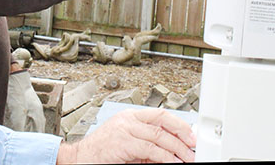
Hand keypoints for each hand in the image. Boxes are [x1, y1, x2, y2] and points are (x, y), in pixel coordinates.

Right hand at [56, 108, 195, 163]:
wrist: (80, 159)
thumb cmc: (103, 154)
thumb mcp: (130, 146)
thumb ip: (149, 146)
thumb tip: (172, 152)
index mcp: (130, 116)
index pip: (160, 115)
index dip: (179, 125)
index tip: (192, 137)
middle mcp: (128, 119)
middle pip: (162, 121)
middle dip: (182, 134)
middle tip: (194, 148)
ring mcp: (124, 129)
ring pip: (159, 135)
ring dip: (177, 149)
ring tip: (188, 159)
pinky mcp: (122, 142)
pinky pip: (150, 149)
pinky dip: (165, 157)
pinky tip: (173, 162)